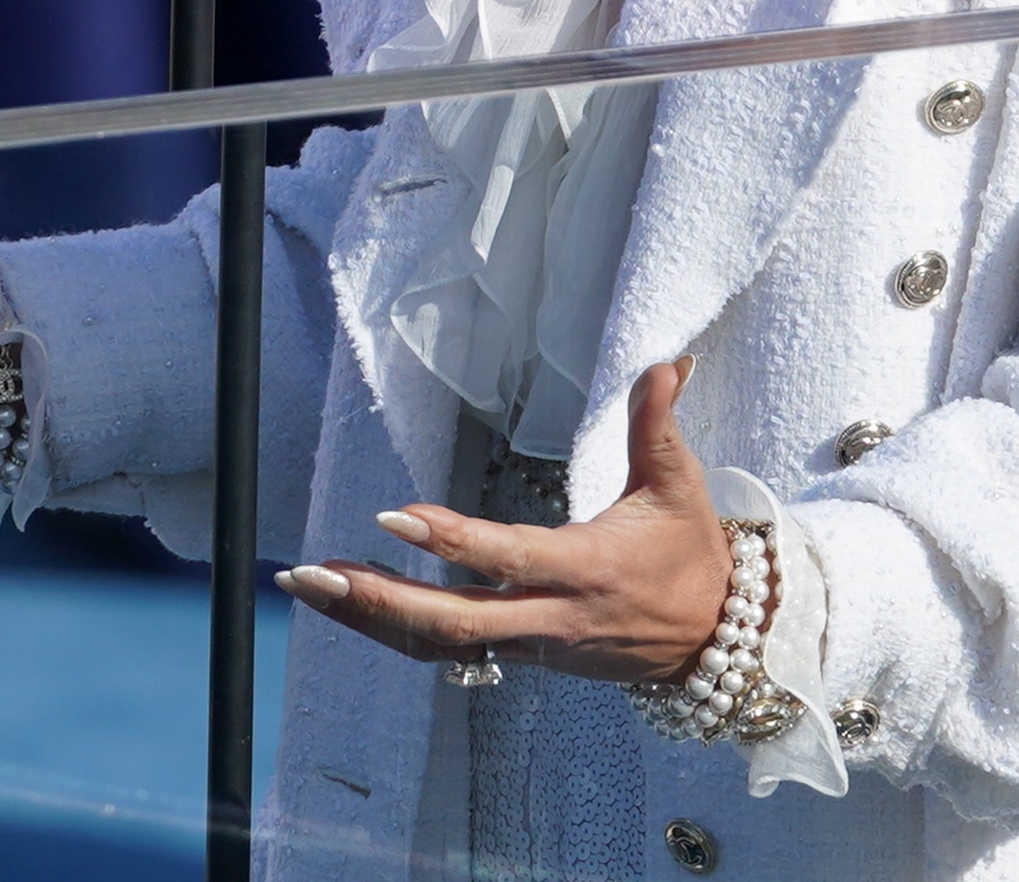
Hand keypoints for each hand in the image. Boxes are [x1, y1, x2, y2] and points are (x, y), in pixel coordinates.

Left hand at [276, 356, 729, 683]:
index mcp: (585, 569)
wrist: (710, 640)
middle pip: (450, 624)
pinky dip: (394, 631)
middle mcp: (549, 617)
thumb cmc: (689, 554)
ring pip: (437, 645)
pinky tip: (351, 605)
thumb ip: (658, 423)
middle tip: (313, 570)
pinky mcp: (520, 657)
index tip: (393, 516)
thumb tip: (669, 361)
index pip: (506, 558)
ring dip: (369, 617)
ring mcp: (530, 646)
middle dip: (377, 600)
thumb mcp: (679, 485)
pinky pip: (446, 651)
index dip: (450, 541)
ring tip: (308, 584)